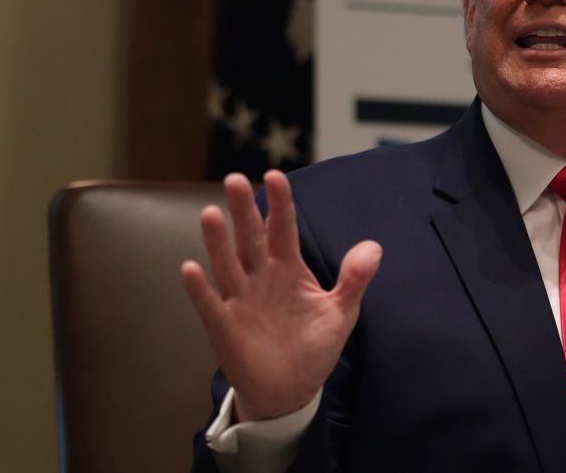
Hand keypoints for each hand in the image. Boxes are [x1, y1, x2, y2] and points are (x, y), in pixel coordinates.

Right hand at [181, 171, 381, 421]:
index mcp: (288, 267)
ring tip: (211, 214)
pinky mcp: (225, 326)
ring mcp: (241, 299)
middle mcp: (261, 276)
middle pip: (251, 237)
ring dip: (218, 241)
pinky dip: (200, 288)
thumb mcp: (341, 312)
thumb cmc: (313, 346)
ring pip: (228, 264)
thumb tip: (374, 247)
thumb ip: (354, 279)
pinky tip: (191, 268)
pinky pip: (210, 305)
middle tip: (235, 179)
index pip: (283, 228)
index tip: (276, 176)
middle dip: (244, 210)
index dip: (280, 203)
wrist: (292, 390)